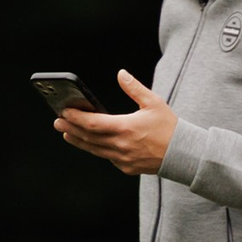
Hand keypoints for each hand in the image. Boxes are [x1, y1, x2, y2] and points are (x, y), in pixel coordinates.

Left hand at [54, 71, 176, 175]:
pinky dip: (95, 148)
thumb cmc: (169, 127)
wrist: (183, 154)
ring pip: (94, 149)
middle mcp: (121, 146)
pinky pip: (106, 157)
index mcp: (126, 128)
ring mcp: (122, 159)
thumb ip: (134, 88)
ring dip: (78, 140)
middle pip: (88, 137)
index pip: (92, 123)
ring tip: (66, 132)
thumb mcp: (154, 103)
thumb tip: (121, 73)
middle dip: (71, 128)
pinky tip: (89, 142)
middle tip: (58, 121)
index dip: (76, 117)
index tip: (64, 111)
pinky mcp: (125, 167)